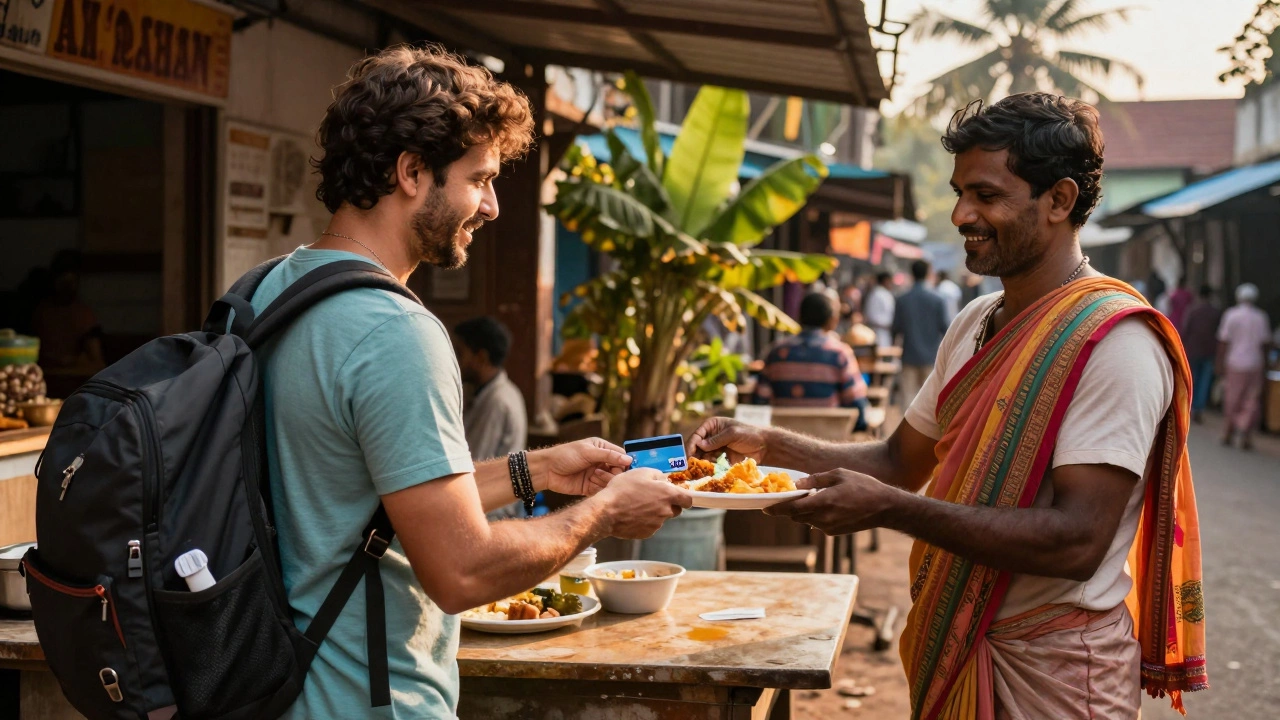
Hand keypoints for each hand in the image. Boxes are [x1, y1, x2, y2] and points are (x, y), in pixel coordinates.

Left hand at [529, 438, 632, 496]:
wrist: (546, 471)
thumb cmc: (565, 455)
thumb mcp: (588, 452)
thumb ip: (608, 456)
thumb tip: (629, 459)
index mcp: (602, 449)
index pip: (621, 455)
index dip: (626, 462)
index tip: (628, 469)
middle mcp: (601, 462)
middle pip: (619, 471)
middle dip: (614, 473)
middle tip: (604, 472)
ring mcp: (596, 475)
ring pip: (611, 482)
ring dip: (605, 480)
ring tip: (593, 476)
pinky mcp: (590, 487)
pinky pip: (602, 490)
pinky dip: (599, 489)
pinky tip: (590, 483)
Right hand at [592, 468, 691, 538]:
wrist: (606, 512)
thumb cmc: (622, 490)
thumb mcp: (641, 472)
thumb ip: (658, 475)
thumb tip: (664, 480)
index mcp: (667, 495)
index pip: (688, 500)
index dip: (685, 498)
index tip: (681, 496)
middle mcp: (665, 511)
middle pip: (675, 509)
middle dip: (668, 504)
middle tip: (653, 497)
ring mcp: (657, 524)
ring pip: (661, 517)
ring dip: (654, 512)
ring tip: (637, 504)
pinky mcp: (647, 533)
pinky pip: (650, 526)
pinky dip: (645, 521)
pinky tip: (632, 514)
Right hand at [686, 417, 768, 462]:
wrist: (765, 447)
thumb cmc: (750, 435)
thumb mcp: (732, 434)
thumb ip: (716, 440)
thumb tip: (699, 444)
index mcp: (712, 425)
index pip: (697, 435)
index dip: (692, 445)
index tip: (688, 456)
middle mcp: (712, 435)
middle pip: (697, 446)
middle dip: (694, 456)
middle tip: (690, 467)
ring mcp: (716, 446)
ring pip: (702, 455)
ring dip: (701, 463)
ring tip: (699, 470)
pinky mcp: (721, 456)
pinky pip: (711, 462)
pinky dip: (708, 467)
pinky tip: (708, 471)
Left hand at [764, 468, 902, 535]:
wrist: (885, 507)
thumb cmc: (863, 486)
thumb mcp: (838, 474)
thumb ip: (815, 479)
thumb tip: (796, 484)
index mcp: (823, 502)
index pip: (792, 509)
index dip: (776, 509)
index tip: (764, 508)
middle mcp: (823, 518)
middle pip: (796, 516)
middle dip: (790, 508)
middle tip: (788, 497)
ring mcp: (829, 528)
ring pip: (806, 520)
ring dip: (803, 511)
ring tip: (812, 498)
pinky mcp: (834, 533)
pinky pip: (817, 524)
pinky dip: (815, 515)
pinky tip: (827, 505)